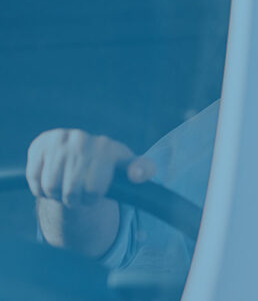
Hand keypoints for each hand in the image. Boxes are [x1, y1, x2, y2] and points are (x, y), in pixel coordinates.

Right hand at [26, 129, 155, 207]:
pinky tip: (51, 181)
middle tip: (79, 194)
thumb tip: (136, 175)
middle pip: (71, 191)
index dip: (93, 198)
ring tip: (66, 189)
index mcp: (107, 147)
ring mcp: (59, 139)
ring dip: (56, 196)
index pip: (94, 189)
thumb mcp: (129, 169)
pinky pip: (34, 178)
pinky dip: (40, 188)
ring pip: (51, 187)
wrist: (82, 156)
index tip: (97, 193)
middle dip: (75, 200)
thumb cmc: (110, 168)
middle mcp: (82, 138)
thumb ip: (141, 171)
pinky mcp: (39, 144)